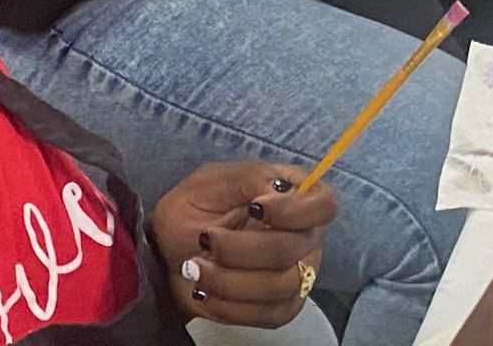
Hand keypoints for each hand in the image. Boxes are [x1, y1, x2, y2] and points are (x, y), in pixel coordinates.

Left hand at [152, 161, 337, 328]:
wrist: (170, 251)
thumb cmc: (195, 208)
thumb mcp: (215, 179)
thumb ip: (250, 177)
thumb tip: (278, 191)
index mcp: (296, 194)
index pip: (323, 205)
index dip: (293, 211)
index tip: (253, 208)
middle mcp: (304, 235)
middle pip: (292, 250)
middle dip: (240, 249)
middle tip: (205, 239)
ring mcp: (296, 274)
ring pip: (280, 286)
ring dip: (229, 280)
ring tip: (196, 267)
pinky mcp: (280, 307)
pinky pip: (267, 315)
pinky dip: (229, 306)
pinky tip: (205, 291)